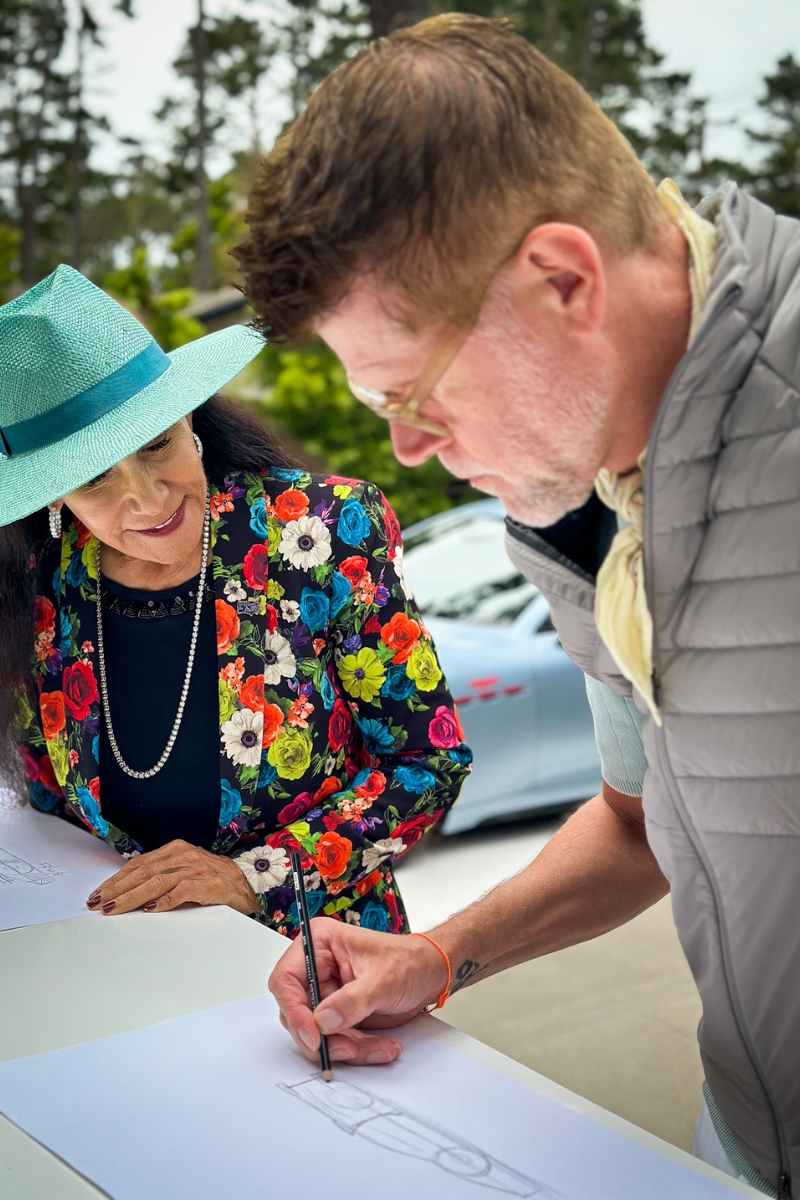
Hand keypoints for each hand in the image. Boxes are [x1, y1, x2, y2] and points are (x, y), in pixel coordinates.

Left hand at [86, 839, 258, 916]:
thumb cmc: (215, 881)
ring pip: (157, 881)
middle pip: (144, 872)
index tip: (98, 893)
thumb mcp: (185, 873)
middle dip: (117, 889)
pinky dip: (165, 901)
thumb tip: (128, 892)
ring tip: (115, 907)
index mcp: (177, 850)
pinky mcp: (210, 885)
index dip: (116, 879)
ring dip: (132, 896)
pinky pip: (183, 891)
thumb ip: (161, 878)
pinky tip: (150, 909)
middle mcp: (185, 856)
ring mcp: (198, 869)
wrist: (250, 885)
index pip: (139, 864)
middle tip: (98, 903)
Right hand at [268, 918, 448, 1066]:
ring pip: (317, 1033)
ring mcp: (327, 993)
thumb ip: (351, 1001)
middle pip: (297, 1012)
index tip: (312, 1035)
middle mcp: (317, 968)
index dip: (293, 1010)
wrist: (431, 974)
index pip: (286, 979)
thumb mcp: (382, 979)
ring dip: (344, 1046)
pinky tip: (381, 1047)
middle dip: (323, 1036)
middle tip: (347, 1048)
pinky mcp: (338, 1014)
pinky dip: (356, 1049)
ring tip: (375, 1047)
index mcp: (320, 943)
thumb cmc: (409, 962)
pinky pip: (336, 1040)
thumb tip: (322, 1021)